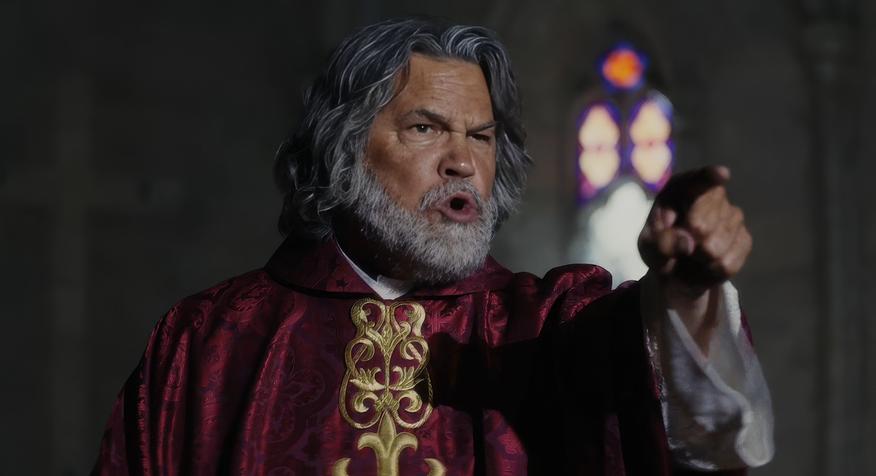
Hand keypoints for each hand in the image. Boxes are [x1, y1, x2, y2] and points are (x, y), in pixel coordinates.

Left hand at [638, 166, 751, 352]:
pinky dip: (718, 268)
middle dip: (693, 241)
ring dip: (703, 259)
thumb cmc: (657, 253)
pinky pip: (734, 258)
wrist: (676, 276)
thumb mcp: (647, 249)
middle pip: (710, 218)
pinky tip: (707, 266)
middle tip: (682, 251)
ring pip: (723, 242)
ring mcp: (731, 216)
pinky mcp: (743, 238)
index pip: (696, 180)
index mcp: (679, 191)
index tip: (721, 176)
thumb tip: (686, 239)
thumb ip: (661, 242)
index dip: (708, 178)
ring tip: (692, 260)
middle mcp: (709, 197)